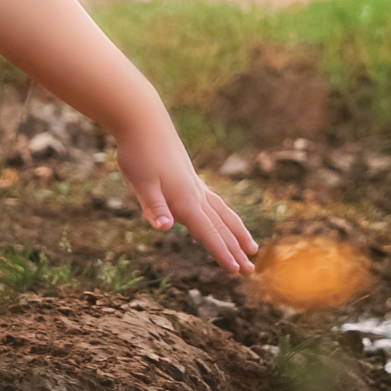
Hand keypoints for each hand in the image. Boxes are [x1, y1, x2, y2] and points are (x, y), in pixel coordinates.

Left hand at [115, 124, 257, 273]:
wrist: (143, 119)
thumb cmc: (138, 153)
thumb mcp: (140, 183)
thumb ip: (153, 207)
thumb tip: (164, 227)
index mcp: (185, 200)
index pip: (208, 233)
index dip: (222, 253)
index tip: (237, 271)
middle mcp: (196, 194)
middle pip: (221, 227)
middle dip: (235, 249)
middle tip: (250, 270)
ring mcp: (195, 184)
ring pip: (223, 213)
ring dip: (237, 232)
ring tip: (252, 247)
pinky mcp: (190, 177)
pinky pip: (215, 202)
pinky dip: (225, 216)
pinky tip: (223, 219)